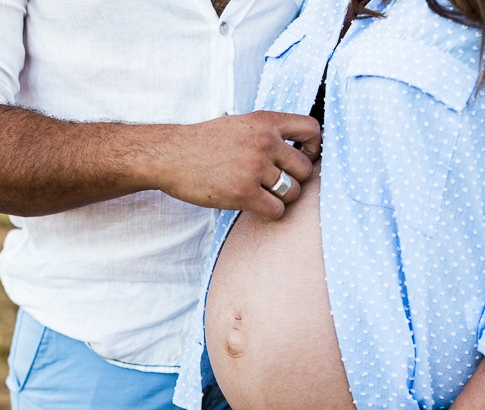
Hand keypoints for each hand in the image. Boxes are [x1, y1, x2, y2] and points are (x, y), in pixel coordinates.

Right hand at [154, 111, 321, 219]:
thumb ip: (268, 132)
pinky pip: (277, 210)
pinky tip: (255, 206)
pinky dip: (269, 212)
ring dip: (282, 198)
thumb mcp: (240, 124)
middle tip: (277, 183)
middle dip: (296, 180)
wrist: (170, 156)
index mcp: (265, 121)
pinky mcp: (244, 193)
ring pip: (293, 192)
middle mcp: (264, 142)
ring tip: (263, 194)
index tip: (303, 157)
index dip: (314, 147)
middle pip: (306, 169)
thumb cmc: (204, 142)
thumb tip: (298, 150)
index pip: (312, 129)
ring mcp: (255, 168)